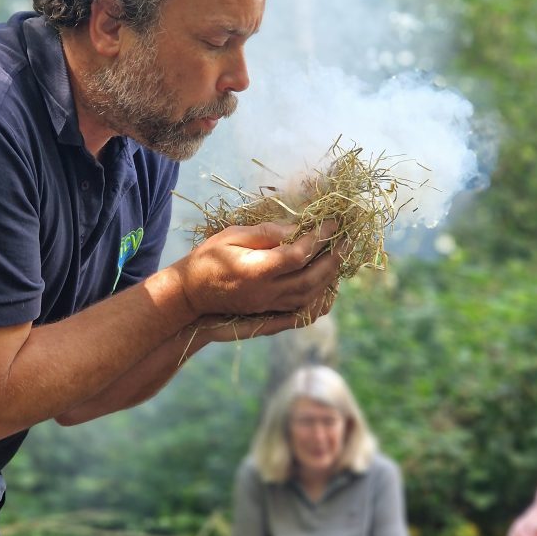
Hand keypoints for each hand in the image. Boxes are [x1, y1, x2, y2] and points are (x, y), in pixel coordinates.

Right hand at [173, 220, 342, 322]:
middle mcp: (265, 292)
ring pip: (310, 296)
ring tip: (340, 257)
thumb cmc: (208, 259)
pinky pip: (302, 309)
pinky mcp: (268, 313)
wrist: (190, 295)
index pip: (298, 254)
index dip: (318, 237)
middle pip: (310, 279)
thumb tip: (297, 228)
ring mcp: (268, 306)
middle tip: (346, 239)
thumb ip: (266, 233)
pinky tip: (327, 284)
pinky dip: (319, 297)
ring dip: (329, 277)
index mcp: (256, 270)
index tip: (331, 222)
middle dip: (332, 258)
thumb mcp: (232, 236)